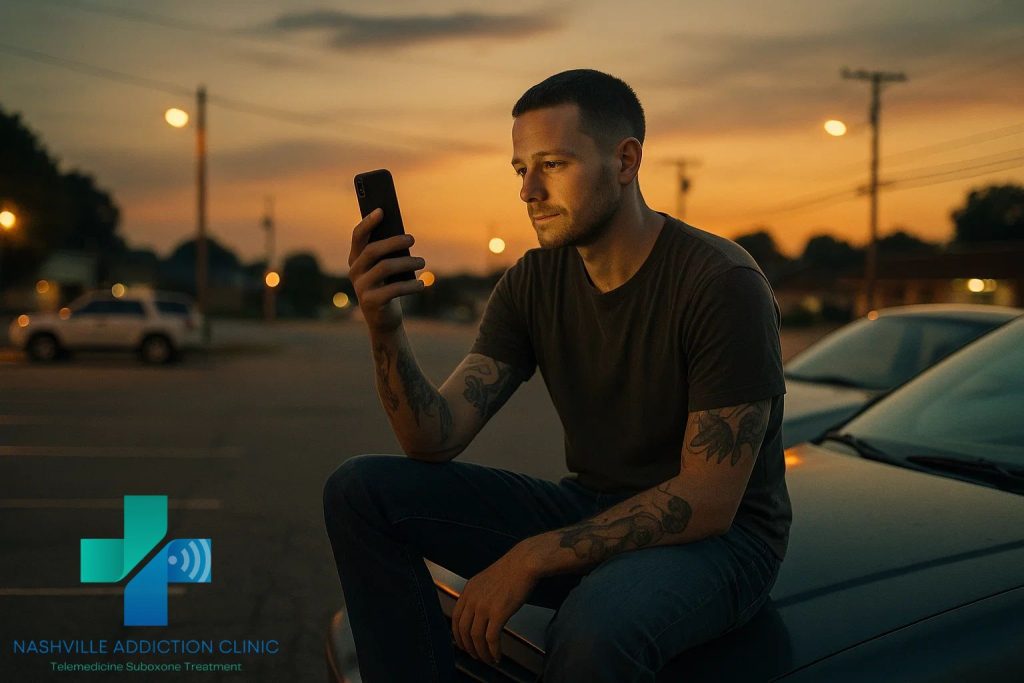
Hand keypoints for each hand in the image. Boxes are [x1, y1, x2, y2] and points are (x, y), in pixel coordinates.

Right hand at [348, 208, 425, 333]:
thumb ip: (390, 254)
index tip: (382, 210)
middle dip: (393, 242)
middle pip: (373, 250)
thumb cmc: (388, 287)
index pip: (358, 236)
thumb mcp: (387, 269)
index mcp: (356, 259)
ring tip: (422, 261)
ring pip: (385, 267)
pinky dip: (410, 286)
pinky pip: (393, 289)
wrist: (383, 320)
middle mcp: (355, 271)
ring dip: (407, 262)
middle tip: (412, 238)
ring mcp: (361, 287)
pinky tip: (421, 284)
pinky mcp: (371, 302)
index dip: (368, 222)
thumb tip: (405, 237)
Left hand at [451, 544, 538, 666]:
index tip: (463, 644)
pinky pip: (491, 638)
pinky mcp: (498, 613)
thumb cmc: (511, 570)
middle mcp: (472, 599)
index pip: (455, 619)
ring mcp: (484, 606)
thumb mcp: (486, 580)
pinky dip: (493, 650)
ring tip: (488, 659)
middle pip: (463, 631)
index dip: (458, 636)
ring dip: (481, 652)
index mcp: (468, 591)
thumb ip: (478, 595)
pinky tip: (497, 655)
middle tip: (476, 656)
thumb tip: (478, 614)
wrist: (524, 562)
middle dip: (468, 647)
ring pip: (476, 637)